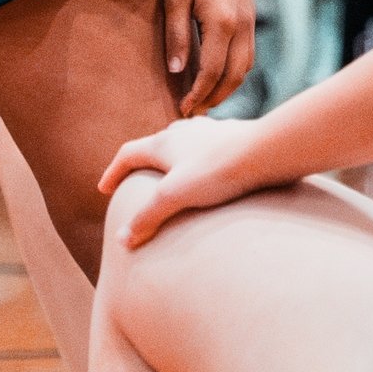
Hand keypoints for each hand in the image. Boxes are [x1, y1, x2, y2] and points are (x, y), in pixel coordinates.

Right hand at [101, 109, 269, 240]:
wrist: (269, 150)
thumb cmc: (219, 171)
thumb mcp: (175, 196)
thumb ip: (147, 217)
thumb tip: (122, 240)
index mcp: (163, 142)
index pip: (127, 154)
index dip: (113, 172)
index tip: (104, 189)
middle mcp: (184, 132)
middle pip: (154, 146)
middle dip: (143, 165)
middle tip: (138, 183)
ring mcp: (211, 133)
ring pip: (184, 144)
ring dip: (174, 161)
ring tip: (175, 180)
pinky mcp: (235, 138)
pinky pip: (210, 150)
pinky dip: (202, 162)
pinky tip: (213, 177)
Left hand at [160, 0, 253, 111]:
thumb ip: (177, 36)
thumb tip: (176, 71)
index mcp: (221, 22)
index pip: (211, 71)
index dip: (197, 94)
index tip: (183, 109)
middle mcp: (242, 26)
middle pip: (233, 76)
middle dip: (214, 98)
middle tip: (194, 113)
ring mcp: (250, 21)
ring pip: (246, 67)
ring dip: (228, 88)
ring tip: (207, 99)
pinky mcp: (252, 16)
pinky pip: (248, 53)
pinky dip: (236, 71)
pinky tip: (220, 75)